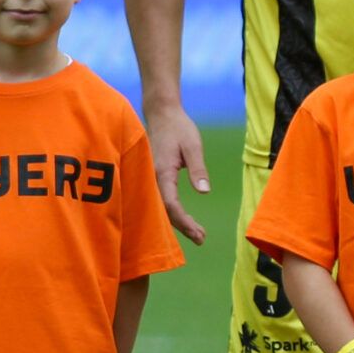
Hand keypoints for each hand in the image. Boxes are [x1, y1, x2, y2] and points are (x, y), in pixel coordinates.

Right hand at [145, 103, 209, 243]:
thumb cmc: (179, 128)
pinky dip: (170, 212)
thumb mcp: (193, 146)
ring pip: (160, 207)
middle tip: (201, 238)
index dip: (184, 222)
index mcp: (162, 172)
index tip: (199, 233)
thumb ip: (198, 169)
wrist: (162, 114)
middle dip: (182, 227)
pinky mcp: (151, 177)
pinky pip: (158, 199)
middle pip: (164, 211)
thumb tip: (204, 191)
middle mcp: (151, 178)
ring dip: (177, 222)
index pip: (172, 205)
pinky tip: (182, 219)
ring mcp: (149, 178)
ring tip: (197, 233)